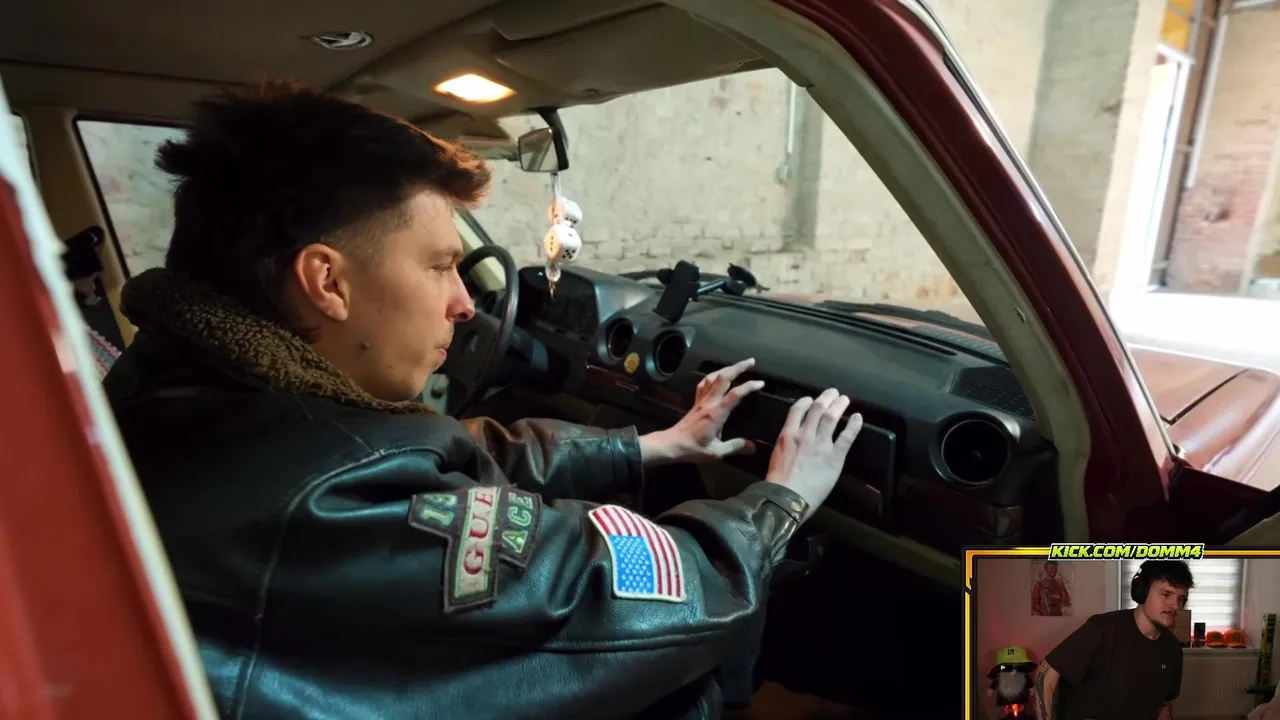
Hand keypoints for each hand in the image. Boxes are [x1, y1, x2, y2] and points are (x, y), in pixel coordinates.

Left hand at [639, 358, 764, 465]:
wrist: (671, 444)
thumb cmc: (693, 449)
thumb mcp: (716, 452)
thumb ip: (735, 447)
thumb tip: (753, 446)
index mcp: (716, 413)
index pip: (735, 394)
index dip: (749, 386)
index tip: (761, 383)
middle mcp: (709, 402)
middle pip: (724, 377)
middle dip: (738, 367)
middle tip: (751, 361)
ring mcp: (701, 400)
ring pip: (713, 377)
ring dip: (726, 368)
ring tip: (738, 365)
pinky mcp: (696, 402)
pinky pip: (704, 383)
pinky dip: (713, 376)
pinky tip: (717, 375)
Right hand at [765, 388, 861, 520]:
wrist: (786, 497)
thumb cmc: (778, 481)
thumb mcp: (777, 455)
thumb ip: (787, 444)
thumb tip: (793, 441)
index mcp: (788, 434)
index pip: (798, 409)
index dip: (806, 401)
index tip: (811, 399)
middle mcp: (805, 434)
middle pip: (818, 408)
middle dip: (826, 397)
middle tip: (833, 392)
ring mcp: (821, 444)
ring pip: (831, 417)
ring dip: (839, 406)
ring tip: (845, 399)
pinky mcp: (835, 456)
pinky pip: (846, 436)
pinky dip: (854, 425)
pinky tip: (858, 417)